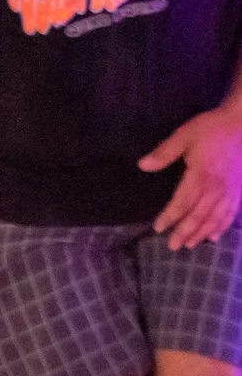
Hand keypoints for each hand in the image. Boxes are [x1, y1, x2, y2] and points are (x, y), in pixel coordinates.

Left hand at [142, 104, 241, 250]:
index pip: (183, 202)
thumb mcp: (184, 136)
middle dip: (185, 232)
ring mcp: (231, 191)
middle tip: (173, 246)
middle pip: (199, 215)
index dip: (170, 217)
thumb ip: (164, 153)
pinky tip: (215, 236)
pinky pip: (232, 213)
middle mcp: (217, 188)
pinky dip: (222, 226)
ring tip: (190, 245)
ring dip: (202, 233)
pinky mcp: (240, 190)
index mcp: (201, 175)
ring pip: (216, 218)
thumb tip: (142, 166)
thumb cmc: (211, 129)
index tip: (158, 228)